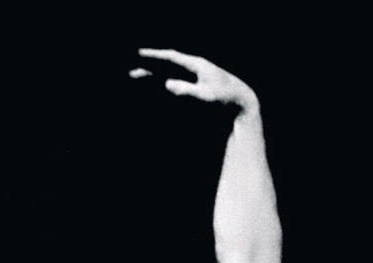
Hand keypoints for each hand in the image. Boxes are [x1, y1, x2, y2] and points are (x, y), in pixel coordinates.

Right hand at [129, 48, 255, 110]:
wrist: (239, 99)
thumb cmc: (223, 97)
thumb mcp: (205, 95)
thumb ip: (185, 90)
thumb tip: (166, 84)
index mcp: (196, 64)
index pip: (171, 57)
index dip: (155, 56)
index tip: (140, 54)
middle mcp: (194, 67)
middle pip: (167, 64)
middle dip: (149, 67)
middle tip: (133, 71)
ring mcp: (194, 75)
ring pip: (170, 72)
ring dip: (154, 75)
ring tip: (139, 76)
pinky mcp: (196, 83)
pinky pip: (176, 80)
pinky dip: (163, 81)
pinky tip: (155, 84)